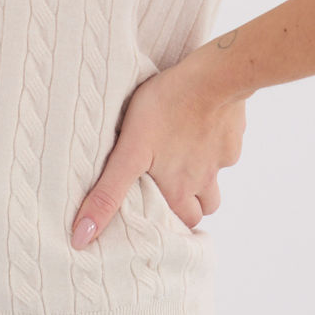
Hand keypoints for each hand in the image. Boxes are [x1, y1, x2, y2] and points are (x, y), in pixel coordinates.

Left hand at [70, 45, 246, 247]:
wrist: (212, 77)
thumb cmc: (165, 108)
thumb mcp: (128, 152)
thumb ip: (107, 193)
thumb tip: (81, 237)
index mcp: (178, 190)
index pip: (180, 225)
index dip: (169, 224)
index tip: (158, 218)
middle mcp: (203, 181)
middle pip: (201, 210)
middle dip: (187, 205)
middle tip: (167, 189)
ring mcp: (221, 159)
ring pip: (215, 183)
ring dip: (201, 179)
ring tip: (181, 159)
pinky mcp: (232, 135)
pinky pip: (224, 149)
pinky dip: (213, 145)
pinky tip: (198, 126)